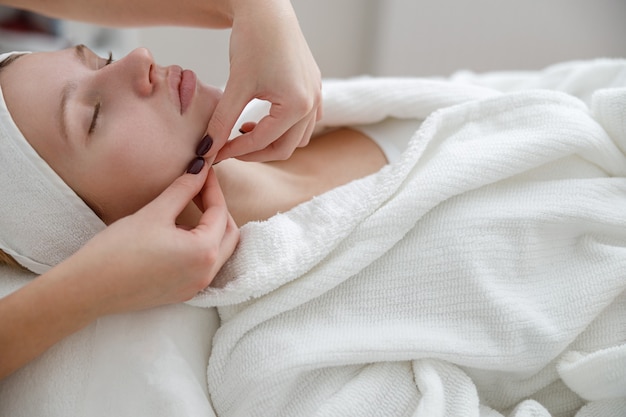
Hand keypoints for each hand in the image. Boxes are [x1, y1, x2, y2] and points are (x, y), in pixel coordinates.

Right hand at [69, 164, 238, 314]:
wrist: (88, 288)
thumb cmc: (118, 249)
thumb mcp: (155, 213)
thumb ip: (183, 189)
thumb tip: (200, 169)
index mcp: (204, 252)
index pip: (219, 212)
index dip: (212, 187)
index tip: (203, 170)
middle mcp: (207, 273)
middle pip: (229, 234)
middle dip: (218, 209)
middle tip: (199, 188)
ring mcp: (196, 286)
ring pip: (220, 251)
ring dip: (212, 228)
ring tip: (190, 207)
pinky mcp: (183, 293)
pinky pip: (204, 266)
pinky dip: (201, 246)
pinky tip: (181, 232)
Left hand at [207, 0, 322, 162]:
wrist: (267, 9)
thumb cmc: (253, 40)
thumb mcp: (236, 85)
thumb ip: (222, 122)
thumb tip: (207, 150)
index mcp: (297, 106)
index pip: (263, 142)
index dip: (234, 151)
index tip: (213, 153)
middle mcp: (311, 105)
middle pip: (284, 148)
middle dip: (254, 152)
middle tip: (227, 149)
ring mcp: (316, 97)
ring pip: (297, 139)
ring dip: (271, 142)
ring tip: (244, 130)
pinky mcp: (313, 89)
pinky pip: (305, 123)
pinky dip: (285, 129)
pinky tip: (264, 119)